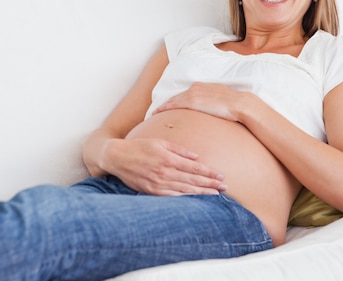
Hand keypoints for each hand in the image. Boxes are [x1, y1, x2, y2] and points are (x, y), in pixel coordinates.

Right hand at [102, 137, 226, 195]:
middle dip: (210, 184)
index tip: (220, 176)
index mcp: (168, 159)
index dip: (209, 173)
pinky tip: (195, 199)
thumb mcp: (160, 142)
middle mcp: (165, 173)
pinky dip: (185, 198)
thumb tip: (196, 157)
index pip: (194, 168)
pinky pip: (172, 197)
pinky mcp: (152, 191)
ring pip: (184, 190)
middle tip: (224, 187)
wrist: (118, 158)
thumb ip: (179, 150)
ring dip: (201, 193)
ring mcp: (158, 184)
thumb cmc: (140, 147)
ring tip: (215, 195)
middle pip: (192, 181)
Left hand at [153, 82, 244, 121]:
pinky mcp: (192, 102)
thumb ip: (213, 101)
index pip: (184, 94)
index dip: (175, 100)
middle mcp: (194, 88)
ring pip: (172, 101)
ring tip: (154, 114)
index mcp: (201, 86)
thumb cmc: (233, 104)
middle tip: (156, 111)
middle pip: (176, 97)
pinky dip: (164, 109)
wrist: (238, 104)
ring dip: (163, 107)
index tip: (168, 106)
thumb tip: (213, 109)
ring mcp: (192, 94)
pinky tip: (158, 114)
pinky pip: (173, 105)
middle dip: (166, 104)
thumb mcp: (221, 98)